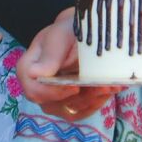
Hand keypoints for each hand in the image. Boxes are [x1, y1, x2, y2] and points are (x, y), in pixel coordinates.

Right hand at [16, 7, 125, 121]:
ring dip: (93, 99)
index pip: (34, 90)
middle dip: (81, 97)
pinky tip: (113, 88)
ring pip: (72, 109)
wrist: (79, 34)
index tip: (75, 86)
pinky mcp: (70, 104)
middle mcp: (38, 89)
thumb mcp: (59, 36)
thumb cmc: (66, 31)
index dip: (53, 92)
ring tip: (112, 85)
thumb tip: (35, 73)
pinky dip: (99, 101)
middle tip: (103, 86)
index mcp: (28, 70)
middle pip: (54, 104)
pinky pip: (83, 110)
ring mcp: (53, 99)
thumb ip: (50, 55)